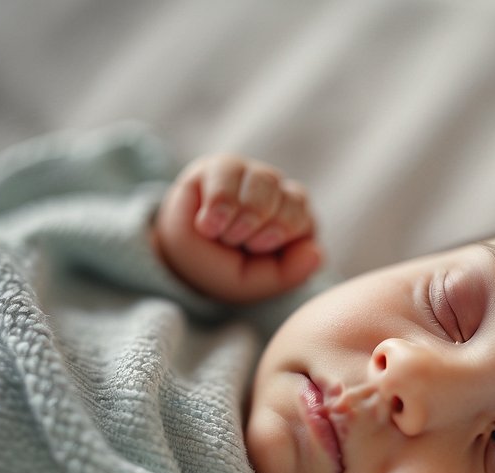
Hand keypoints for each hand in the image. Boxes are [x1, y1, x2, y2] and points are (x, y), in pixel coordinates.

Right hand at [152, 154, 322, 302]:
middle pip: (292, 197)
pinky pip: (230, 171)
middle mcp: (279, 197)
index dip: (282, 232)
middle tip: (238, 242)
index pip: (306, 218)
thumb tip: (317, 252)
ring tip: (222, 233)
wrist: (177, 261)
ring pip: (265, 180)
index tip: (256, 249)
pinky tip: (208, 223)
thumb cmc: (223, 271)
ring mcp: (252, 178)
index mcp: (296, 226)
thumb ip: (290, 273)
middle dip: (263, 224)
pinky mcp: (222, 167)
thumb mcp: (255, 284)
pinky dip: (220, 202)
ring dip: (243, 212)